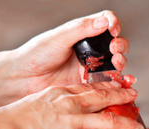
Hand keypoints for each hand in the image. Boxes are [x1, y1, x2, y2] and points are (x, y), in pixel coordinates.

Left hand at [0, 11, 129, 109]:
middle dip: (120, 47)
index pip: (106, 23)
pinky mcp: (90, 87)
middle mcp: (89, 51)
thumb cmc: (37, 55)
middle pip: (115, 45)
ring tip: (118, 65)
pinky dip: (119, 84)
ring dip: (122, 64)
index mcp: (83, 34)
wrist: (26, 80)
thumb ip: (83, 28)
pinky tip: (122, 83)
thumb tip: (104, 20)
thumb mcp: (60, 37)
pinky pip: (109, 85)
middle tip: (114, 50)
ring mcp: (91, 69)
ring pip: (115, 65)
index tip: (113, 30)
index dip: (114, 24)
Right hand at [0, 81, 142, 128]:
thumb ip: (52, 109)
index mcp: (61, 92)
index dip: (107, 87)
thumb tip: (57, 120)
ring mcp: (75, 121)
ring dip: (127, 125)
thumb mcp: (37, 104)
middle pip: (104, 98)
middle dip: (122, 97)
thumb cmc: (15, 120)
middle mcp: (72, 103)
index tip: (116, 87)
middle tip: (134, 96)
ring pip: (109, 121)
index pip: (90, 87)